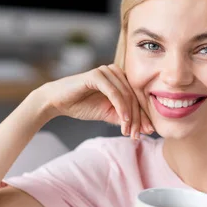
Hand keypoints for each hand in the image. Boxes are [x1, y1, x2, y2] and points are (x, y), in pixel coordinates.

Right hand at [37, 64, 152, 138]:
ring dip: (130, 116)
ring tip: (130, 132)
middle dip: (138, 118)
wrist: (58, 102)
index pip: (136, 98)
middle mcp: (115, 71)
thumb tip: (145, 128)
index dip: (143, 115)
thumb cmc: (82, 105)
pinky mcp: (97, 74)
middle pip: (133, 97)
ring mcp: (106, 71)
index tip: (148, 132)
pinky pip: (114, 92)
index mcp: (120, 78)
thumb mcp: (108, 113)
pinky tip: (124, 120)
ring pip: (126, 95)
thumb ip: (124, 117)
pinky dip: (121, 107)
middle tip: (139, 135)